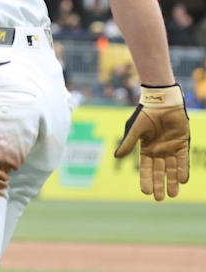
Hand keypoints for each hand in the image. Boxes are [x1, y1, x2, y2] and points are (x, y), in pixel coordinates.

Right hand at [114, 84, 190, 200]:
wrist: (162, 102)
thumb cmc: (145, 115)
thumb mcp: (134, 130)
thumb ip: (128, 143)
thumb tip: (117, 157)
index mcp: (146, 149)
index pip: (145, 168)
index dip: (146, 180)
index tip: (145, 192)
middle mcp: (159, 151)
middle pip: (159, 171)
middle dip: (159, 185)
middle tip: (160, 199)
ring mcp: (171, 148)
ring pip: (172, 168)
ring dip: (172, 181)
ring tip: (172, 194)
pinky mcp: (182, 143)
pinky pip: (183, 159)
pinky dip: (183, 169)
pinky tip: (182, 180)